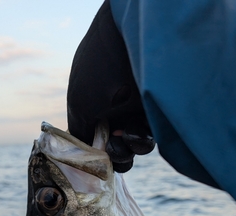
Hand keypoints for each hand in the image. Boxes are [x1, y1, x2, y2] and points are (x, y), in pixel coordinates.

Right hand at [67, 0, 154, 172]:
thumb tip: (84, 157)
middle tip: (109, 149)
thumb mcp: (79, 106)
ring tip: (122, 135)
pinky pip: (149, 140)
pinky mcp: (156, 113)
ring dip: (126, 150)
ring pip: (132, 148)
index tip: (92, 157)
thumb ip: (79, 136)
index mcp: (94, 109)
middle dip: (112, 155)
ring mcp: (136, 113)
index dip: (93, 154)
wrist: (131, 39)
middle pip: (114, 149)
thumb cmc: (99, 72)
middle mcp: (114, 113)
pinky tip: (132, 130)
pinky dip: (140, 143)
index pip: (94, 142)